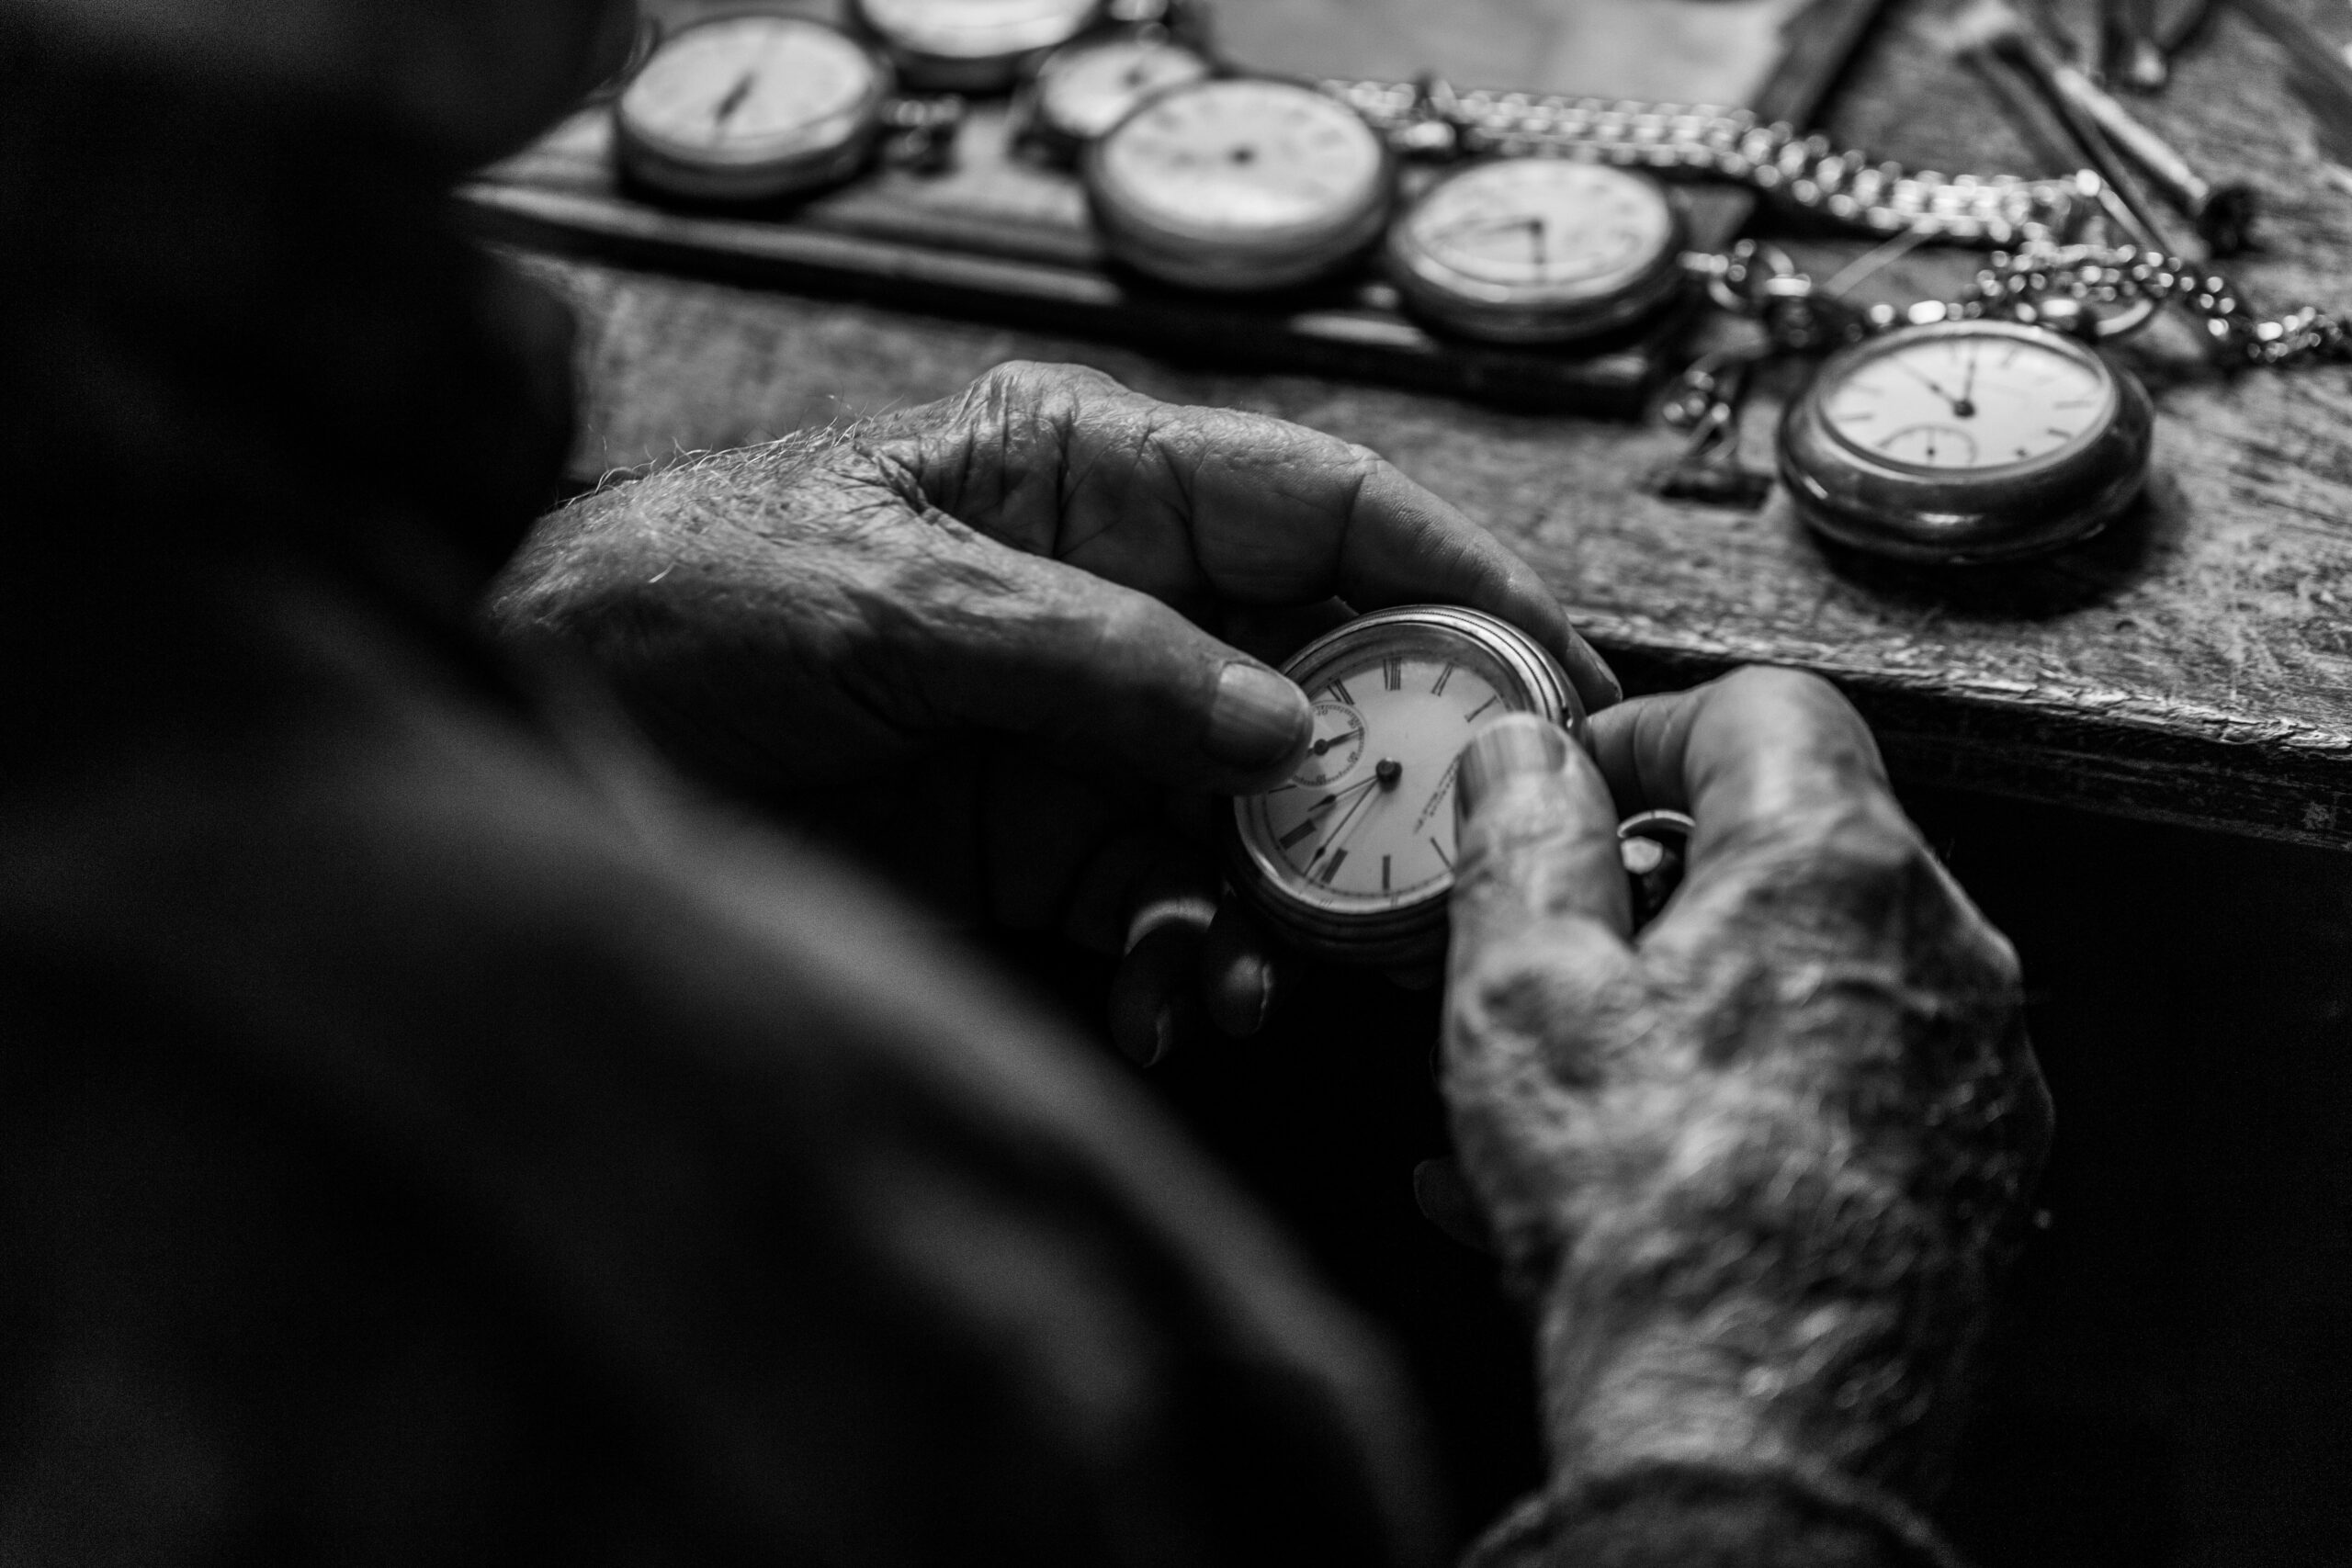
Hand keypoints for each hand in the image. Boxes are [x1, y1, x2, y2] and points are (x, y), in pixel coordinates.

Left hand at [493, 361, 1615, 1062]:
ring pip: (1252, 804)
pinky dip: (1192, 956)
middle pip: (1314, 663)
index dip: (1449, 562)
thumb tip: (1288, 719)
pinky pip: (1161, 902)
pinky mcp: (1028, 848)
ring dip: (1296, 888)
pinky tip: (1187, 1002)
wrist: (534, 728)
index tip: (1550, 659)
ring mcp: (1077, 732)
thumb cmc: (676, 597)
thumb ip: (1094, 656)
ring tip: (1301, 964)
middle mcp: (1106, 604)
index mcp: (1083, 482)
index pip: (1315, 497)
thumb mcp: (888, 600)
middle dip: (1391, 761)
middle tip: (1458, 862)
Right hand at [1440, 671, 2049, 1563]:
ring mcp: (1969, 1069)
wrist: (1755, 1431)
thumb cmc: (1646, 1211)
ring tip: (1553, 1085)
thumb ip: (1521, 836)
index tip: (1570, 782)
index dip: (1644, 729)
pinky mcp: (1969, 1173)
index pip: (1760, 709)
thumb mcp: (1523, 986)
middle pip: (1787, 846)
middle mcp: (1941, 949)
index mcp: (1836, 864)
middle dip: (1646, 885)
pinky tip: (1615, 1171)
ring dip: (1674, 1004)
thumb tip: (1524, 754)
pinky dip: (1731, 1097)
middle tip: (1545, 945)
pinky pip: (1834, 1087)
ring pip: (1801, 980)